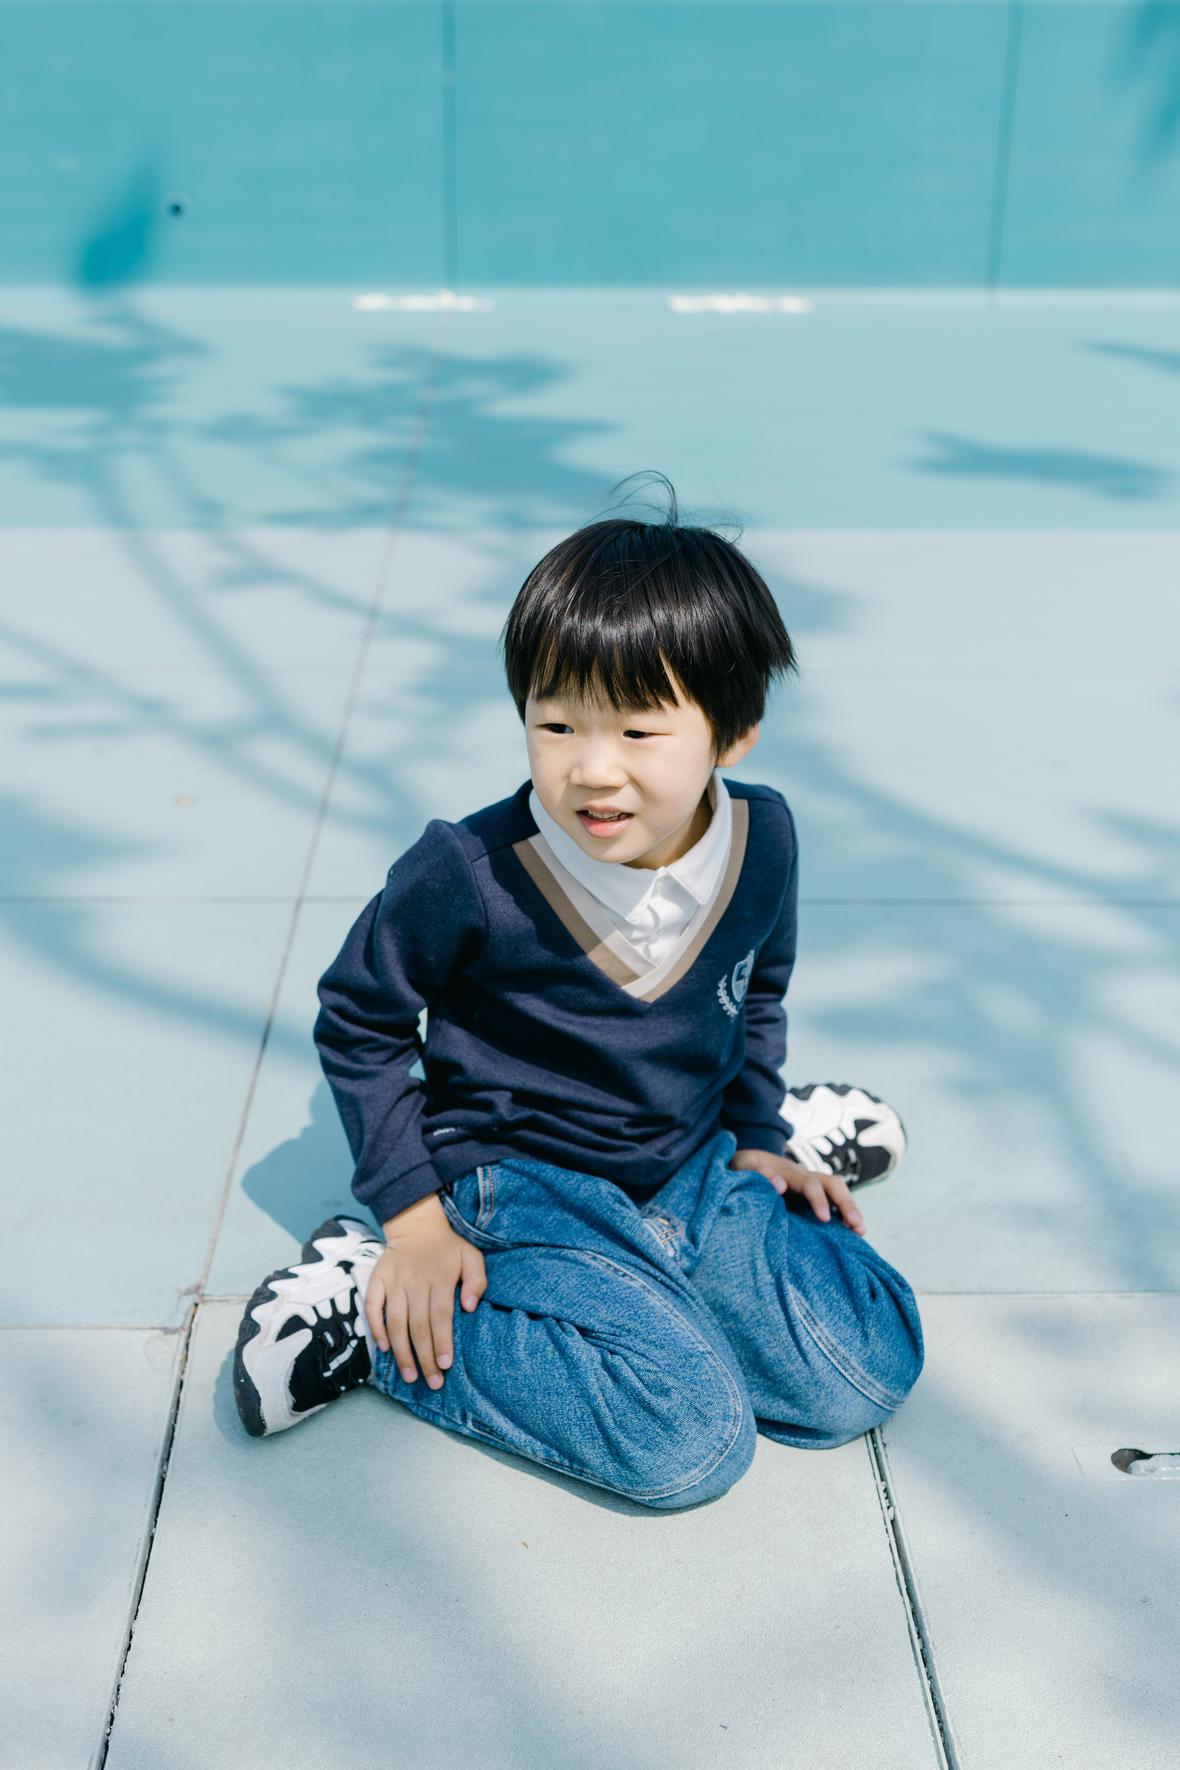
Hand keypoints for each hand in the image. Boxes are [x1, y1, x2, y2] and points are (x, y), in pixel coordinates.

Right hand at [367, 1193, 487, 1388]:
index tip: (445, 1365)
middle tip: (431, 1382)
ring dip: (401, 1351)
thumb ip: (477, 1280)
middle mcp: (415, 1281)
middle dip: (424, 1357)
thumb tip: (470, 1307)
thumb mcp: (471, 1257)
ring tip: (409, 1375)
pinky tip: (385, 1349)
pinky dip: (376, 1328)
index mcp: (440, 1278)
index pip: (441, 1316)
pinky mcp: (377, 1279)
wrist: (416, 1226)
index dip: (442, 1342)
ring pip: (395, 1322)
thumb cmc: (447, 1249)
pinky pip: (372, 1306)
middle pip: (418, 1325)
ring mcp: (394, 1281)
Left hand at [728, 1147, 866, 1235]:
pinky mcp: (810, 1197)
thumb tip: (780, 1186)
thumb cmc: (742, 1168)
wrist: (746, 1163)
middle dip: (846, 1204)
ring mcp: (810, 1185)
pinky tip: (851, 1235)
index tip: (825, 1218)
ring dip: (851, 1210)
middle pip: (833, 1184)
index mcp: (788, 1172)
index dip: (818, 1199)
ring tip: (861, 1233)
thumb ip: (757, 1173)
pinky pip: (833, 1203)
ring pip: (837, 1192)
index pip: (809, 1183)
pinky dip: (844, 1216)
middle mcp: (804, 1176)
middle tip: (856, 1226)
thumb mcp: (742, 1166)